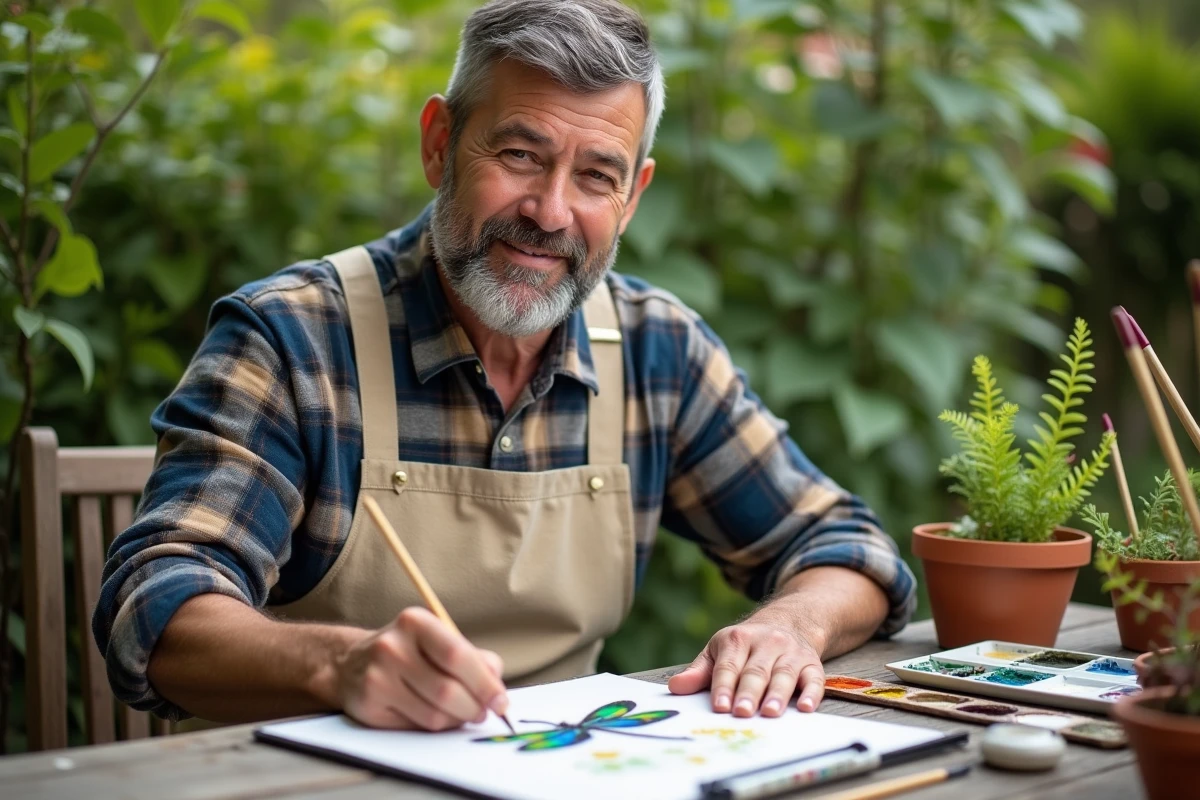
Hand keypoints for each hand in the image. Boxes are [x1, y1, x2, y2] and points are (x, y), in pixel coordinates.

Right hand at [336, 606, 507, 730]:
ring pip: (433, 714)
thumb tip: (496, 682)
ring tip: (461, 713)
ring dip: (456, 720)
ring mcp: (377, 677)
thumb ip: (474, 658)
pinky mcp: (369, 705)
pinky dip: (434, 726)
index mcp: (415, 622)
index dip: (485, 683)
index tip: (501, 701)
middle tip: (483, 713)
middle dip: (474, 707)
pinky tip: (434, 715)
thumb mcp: (438, 641)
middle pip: (447, 690)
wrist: (349, 663)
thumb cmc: (408, 652)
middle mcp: (392, 647)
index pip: (457, 655)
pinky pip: (415, 726)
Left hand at [667, 618, 824, 716]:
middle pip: (756, 671)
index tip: (719, 706)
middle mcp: (766, 642)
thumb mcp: (719, 650)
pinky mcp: (811, 663)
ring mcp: (790, 652)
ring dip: (777, 694)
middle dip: (749, 692)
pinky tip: (806, 707)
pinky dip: (811, 693)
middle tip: (742, 713)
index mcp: (737, 639)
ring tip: (770, 713)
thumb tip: (675, 687)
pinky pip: (814, 678)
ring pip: (784, 673)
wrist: (788, 621)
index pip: (728, 666)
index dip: (723, 686)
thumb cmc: (745, 646)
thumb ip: (699, 672)